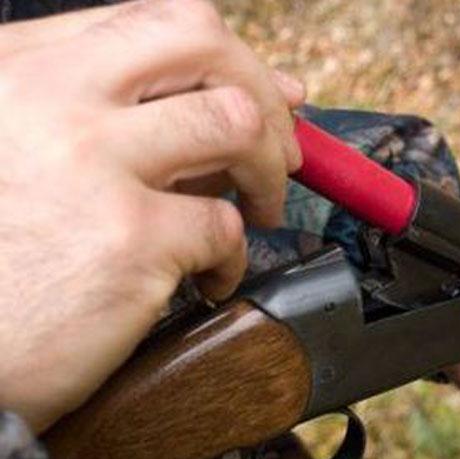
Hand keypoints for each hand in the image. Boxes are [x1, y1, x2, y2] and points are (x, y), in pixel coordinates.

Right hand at [0, 0, 303, 430]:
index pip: (152, 24)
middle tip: (280, 146)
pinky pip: (224, 226)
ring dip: (269, 172)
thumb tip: (245, 98)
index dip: (225, 57)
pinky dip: (232, 259)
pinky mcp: (129, 239)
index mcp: (22, 70)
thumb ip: (117, 118)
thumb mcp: (26, 154)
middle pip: (201, 42)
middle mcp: (51, 99)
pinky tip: (207, 279)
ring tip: (259, 210)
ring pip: (235, 123)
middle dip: (263, 92)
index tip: (261, 95)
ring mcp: (92, 165)